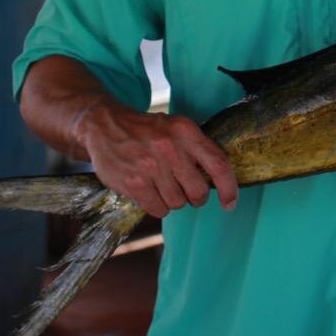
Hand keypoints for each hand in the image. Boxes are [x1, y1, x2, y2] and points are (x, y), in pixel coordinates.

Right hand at [76, 102, 238, 218]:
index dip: (229, 187)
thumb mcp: (175, 128)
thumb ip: (196, 149)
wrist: (105, 126)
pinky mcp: (134, 183)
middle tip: (187, 190)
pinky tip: (150, 192)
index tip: (230, 202)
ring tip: (162, 185)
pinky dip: (157, 206)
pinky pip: (158, 209)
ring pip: (178, 203)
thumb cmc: (146, 130)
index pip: (218, 164)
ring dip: (173, 200)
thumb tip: (218, 179)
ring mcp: (151, 167)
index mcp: (186, 131)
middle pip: (198, 191)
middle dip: (195, 197)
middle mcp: (171, 148)